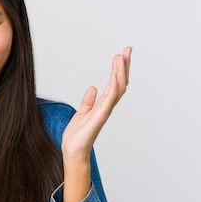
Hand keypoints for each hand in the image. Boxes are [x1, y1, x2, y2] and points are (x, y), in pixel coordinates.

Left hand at [62, 46, 131, 161]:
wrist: (73, 151)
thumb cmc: (77, 136)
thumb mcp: (81, 113)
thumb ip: (88, 101)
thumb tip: (93, 88)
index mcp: (102, 105)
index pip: (114, 83)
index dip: (119, 69)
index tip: (121, 54)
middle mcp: (106, 107)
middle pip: (120, 83)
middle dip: (124, 66)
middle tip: (127, 50)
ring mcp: (104, 111)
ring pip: (117, 88)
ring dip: (120, 72)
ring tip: (120, 57)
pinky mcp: (99, 116)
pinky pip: (109, 99)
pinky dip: (113, 86)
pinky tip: (115, 75)